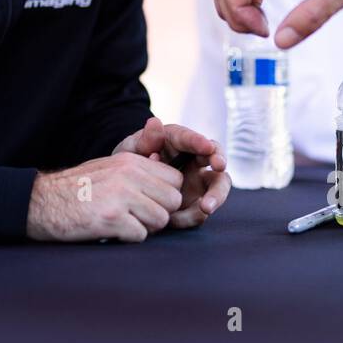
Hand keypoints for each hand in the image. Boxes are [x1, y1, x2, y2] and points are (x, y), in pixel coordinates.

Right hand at [26, 151, 183, 242]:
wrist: (41, 203)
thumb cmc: (77, 189)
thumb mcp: (109, 169)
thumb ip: (138, 173)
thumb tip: (171, 184)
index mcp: (130, 161)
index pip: (174, 179)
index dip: (166, 195)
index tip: (151, 203)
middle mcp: (128, 174)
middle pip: (173, 200)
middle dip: (160, 213)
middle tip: (139, 217)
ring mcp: (120, 195)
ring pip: (161, 219)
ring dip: (146, 227)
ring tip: (124, 224)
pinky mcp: (111, 218)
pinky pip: (141, 235)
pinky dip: (128, 238)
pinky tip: (112, 231)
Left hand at [113, 116, 231, 228]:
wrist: (123, 192)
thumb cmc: (128, 163)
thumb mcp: (129, 150)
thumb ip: (143, 140)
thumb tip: (155, 122)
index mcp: (177, 141)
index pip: (190, 138)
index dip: (199, 141)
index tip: (206, 146)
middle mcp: (193, 159)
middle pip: (215, 157)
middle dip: (219, 160)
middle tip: (218, 166)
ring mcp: (197, 182)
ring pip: (217, 185)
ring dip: (216, 195)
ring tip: (205, 208)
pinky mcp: (195, 203)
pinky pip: (201, 211)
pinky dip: (191, 216)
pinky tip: (173, 219)